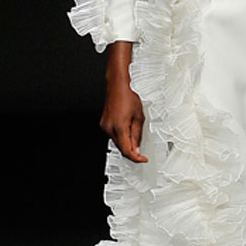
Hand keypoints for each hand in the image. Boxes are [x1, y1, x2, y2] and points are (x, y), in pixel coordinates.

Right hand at [101, 46, 147, 161]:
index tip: (142, 159)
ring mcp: (104, 126)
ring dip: (126, 143)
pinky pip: (113, 136)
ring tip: (134, 133)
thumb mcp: (139, 117)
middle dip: (132, 150)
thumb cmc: (128, 97)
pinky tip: (126, 129)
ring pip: (117, 142)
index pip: (127, 150)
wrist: (117, 86)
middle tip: (141, 150)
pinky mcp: (103, 125)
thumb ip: (137, 135)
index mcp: (119, 127)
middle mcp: (109, 128)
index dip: (136, 158)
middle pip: (121, 148)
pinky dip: (121, 136)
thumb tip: (137, 148)